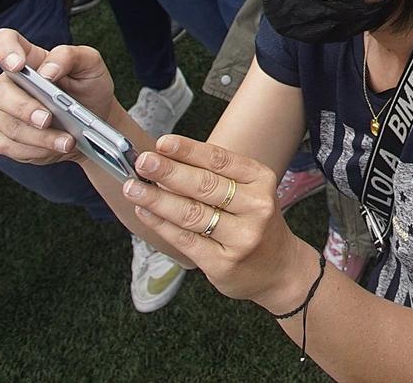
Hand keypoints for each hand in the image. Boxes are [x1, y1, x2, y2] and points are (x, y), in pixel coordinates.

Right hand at [0, 29, 117, 163]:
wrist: (93, 126)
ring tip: (66, 140)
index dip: (4, 50)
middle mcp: (10, 83)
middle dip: (24, 108)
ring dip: (38, 136)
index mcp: (29, 58)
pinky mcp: (5, 137)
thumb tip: (47, 70)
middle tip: (48, 118)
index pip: (3, 42)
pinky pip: (12, 146)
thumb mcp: (91, 66)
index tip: (18, 64)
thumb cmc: (89, 89)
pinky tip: (55, 147)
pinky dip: (36, 150)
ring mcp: (4, 111)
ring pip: (7, 124)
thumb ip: (70, 56)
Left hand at [120, 134, 313, 308]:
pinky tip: (144, 212)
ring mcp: (242, 237)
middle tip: (142, 162)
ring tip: (133, 187)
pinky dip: (161, 224)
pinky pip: (186, 239)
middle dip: (168, 172)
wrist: (280, 269)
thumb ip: (215, 178)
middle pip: (204, 186)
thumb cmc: (255, 223)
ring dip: (157, 199)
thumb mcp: (249, 193)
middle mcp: (256, 207)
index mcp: (261, 180)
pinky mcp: (223, 263)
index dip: (189, 150)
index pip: (220, 160)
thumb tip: (165, 160)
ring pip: (191, 213)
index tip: (162, 143)